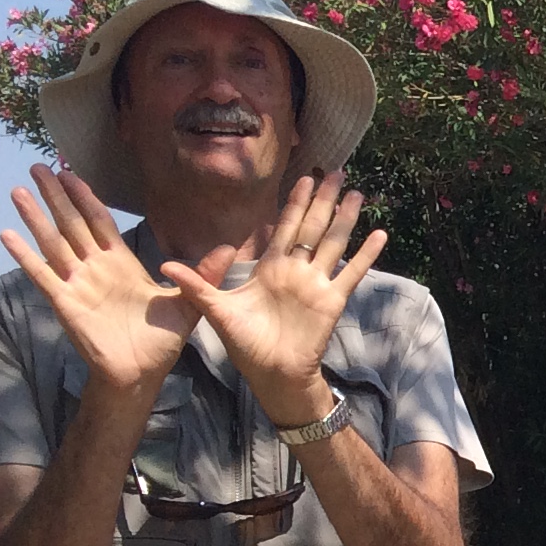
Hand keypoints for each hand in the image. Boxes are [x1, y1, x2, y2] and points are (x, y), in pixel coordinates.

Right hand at [0, 164, 210, 394]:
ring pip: (53, 243)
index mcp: (121, 264)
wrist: (142, 373)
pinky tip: (7, 234)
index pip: (99, 222)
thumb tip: (229, 248)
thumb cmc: (160, 340)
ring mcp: (78, 284)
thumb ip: (203, 274)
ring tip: (18, 190)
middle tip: (38, 166)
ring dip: (35, 217)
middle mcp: (95, 268)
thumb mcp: (187, 303)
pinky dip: (25, 256)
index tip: (71, 173)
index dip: (85, 197)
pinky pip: (43, 275)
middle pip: (71, 224)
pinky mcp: (66, 303)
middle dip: (55, 196)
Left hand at [159, 171, 388, 424]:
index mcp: (271, 269)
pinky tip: (381, 234)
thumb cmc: (245, 344)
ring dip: (346, 219)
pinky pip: (352, 273)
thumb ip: (197, 286)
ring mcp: (317, 284)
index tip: (303, 178)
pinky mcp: (332, 301)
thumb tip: (164, 266)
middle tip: (336, 171)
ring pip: (334, 243)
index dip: (294, 203)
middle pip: (313, 227)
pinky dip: (367, 255)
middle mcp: (297, 271)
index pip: (285, 227)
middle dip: (324, 199)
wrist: (272, 374)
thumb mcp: (216, 311)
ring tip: (357, 194)